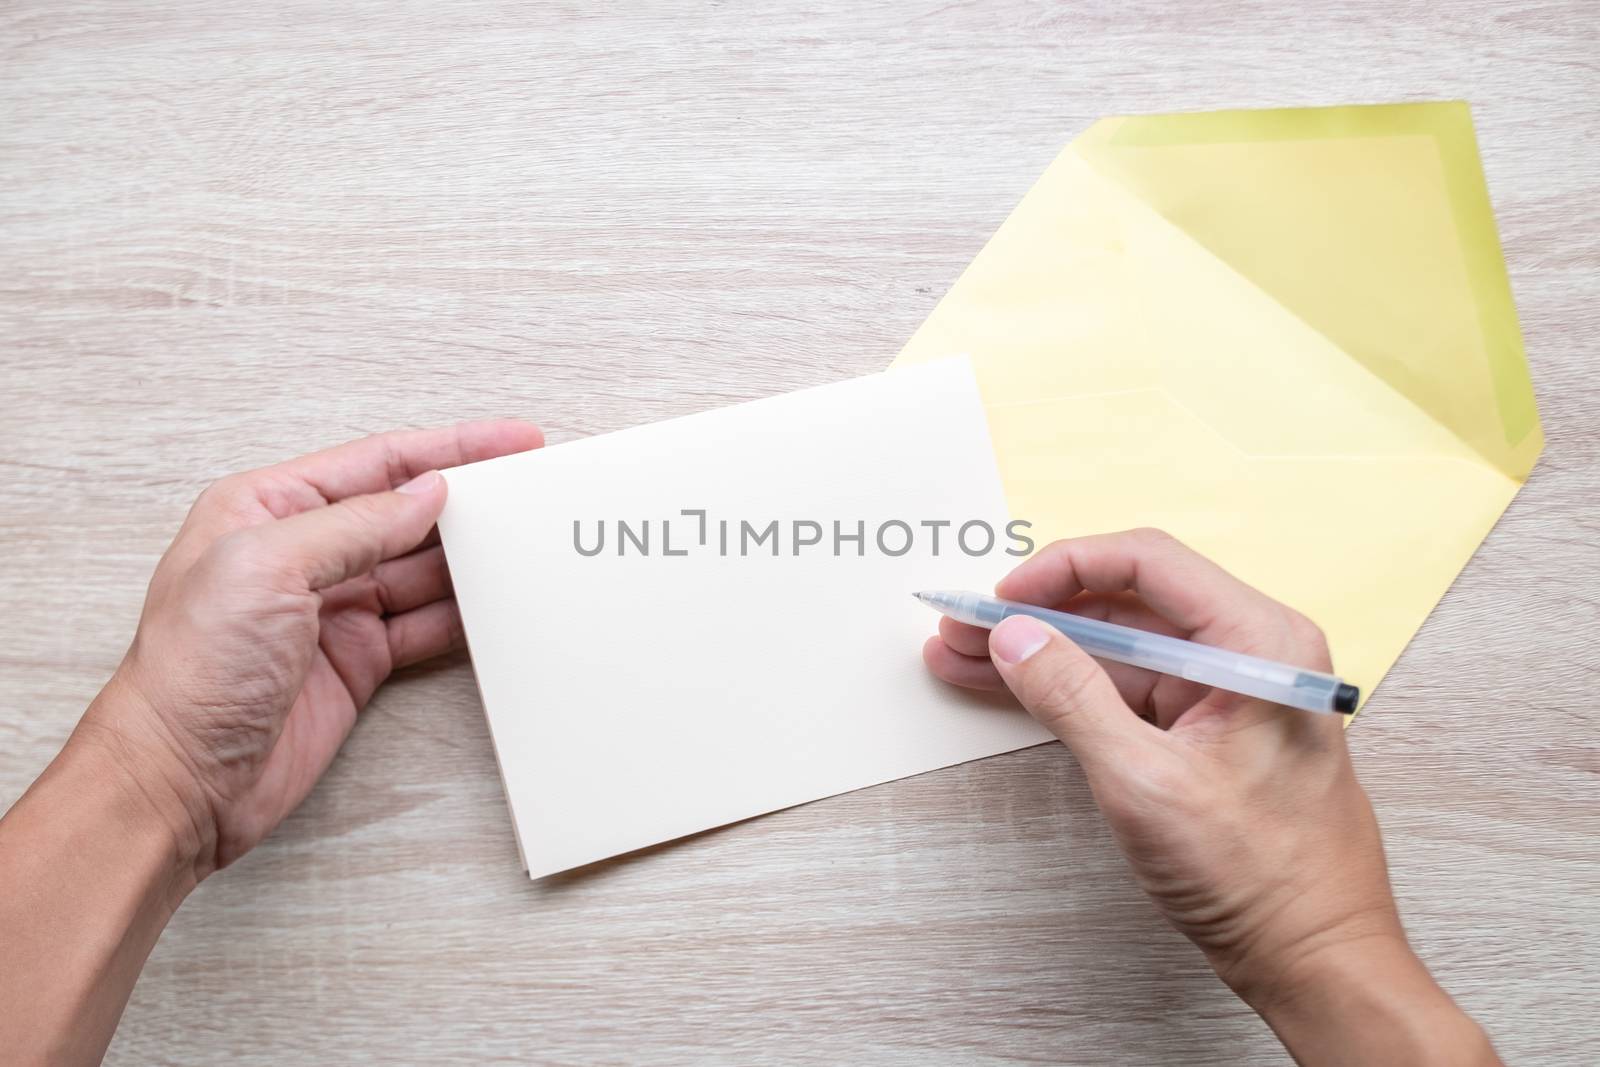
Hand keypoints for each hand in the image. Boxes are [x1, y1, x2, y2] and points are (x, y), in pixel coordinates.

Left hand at [75, 421, 543, 876]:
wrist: (181, 781)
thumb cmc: (191, 672)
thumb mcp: (266, 567)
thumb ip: (353, 525)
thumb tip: (424, 495)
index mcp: (266, 509)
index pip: (376, 462)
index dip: (448, 448)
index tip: (509, 441)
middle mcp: (300, 554)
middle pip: (404, 511)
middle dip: (467, 499)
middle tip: (528, 487)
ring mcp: (331, 610)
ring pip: (420, 569)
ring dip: (470, 557)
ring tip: (523, 540)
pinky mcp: (356, 661)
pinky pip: (423, 625)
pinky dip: (462, 615)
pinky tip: (494, 603)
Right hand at [924, 529, 1497, 1065]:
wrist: (1315, 960)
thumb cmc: (1263, 880)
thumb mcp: (1146, 784)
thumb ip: (1073, 699)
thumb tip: (1016, 638)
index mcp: (1260, 642)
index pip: (1149, 563)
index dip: (1063, 569)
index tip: (1003, 596)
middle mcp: (1251, 652)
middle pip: (1127, 601)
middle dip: (1038, 612)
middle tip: (967, 624)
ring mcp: (1229, 692)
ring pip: (1119, 647)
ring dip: (1042, 652)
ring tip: (964, 655)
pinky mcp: (1207, 730)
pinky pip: (1129, 689)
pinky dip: (1069, 690)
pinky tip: (1010, 687)